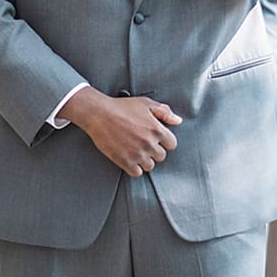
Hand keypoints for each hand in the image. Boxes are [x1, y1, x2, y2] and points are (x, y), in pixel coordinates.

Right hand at [65, 87, 181, 175]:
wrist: (99, 114)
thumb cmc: (121, 107)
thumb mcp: (146, 104)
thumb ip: (164, 112)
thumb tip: (178, 121)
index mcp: (157, 130)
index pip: (172, 145)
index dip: (164, 142)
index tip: (156, 139)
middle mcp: (149, 144)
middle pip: (161, 156)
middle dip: (154, 151)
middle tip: (143, 144)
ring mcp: (137, 154)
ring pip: (150, 166)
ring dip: (144, 160)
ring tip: (135, 151)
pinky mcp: (125, 161)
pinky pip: (137, 173)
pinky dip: (134, 168)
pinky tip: (129, 159)